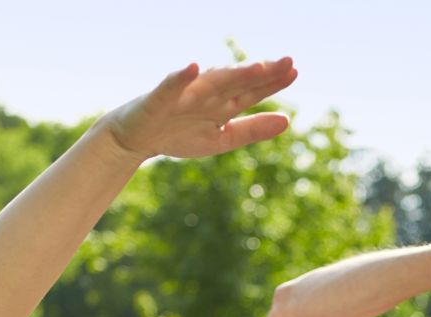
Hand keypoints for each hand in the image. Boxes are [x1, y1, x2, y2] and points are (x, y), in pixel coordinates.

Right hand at [104, 57, 297, 159]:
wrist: (136, 140)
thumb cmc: (180, 135)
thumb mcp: (222, 138)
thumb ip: (253, 130)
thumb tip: (288, 120)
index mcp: (223, 104)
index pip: (252, 91)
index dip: (273, 82)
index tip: (294, 71)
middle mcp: (207, 94)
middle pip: (238, 82)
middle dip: (261, 74)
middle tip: (287, 62)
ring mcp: (184, 95)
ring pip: (212, 82)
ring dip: (233, 73)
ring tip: (256, 67)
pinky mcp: (159, 100)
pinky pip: (170, 87)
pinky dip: (180, 78)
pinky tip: (192, 67)